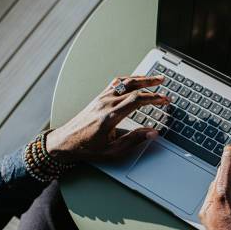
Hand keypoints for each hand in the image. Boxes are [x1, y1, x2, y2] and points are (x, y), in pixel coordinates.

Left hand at [46, 75, 168, 162]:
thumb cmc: (87, 148)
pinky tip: (136, 80)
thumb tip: (152, 133)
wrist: (66, 142)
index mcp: (111, 116)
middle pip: (133, 87)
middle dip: (151, 85)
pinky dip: (129, 79)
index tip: (165, 99)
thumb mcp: (112, 151)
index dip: (153, 98)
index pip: (137, 101)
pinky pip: (116, 83)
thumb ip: (134, 141)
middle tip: (164, 84)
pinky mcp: (99, 97)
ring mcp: (102, 98)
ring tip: (155, 78)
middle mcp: (106, 104)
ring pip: (125, 82)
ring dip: (142, 78)